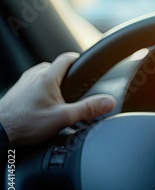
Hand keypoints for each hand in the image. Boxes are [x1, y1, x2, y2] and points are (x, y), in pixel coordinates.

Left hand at [0, 52, 115, 146]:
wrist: (0, 132)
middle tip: (76, 92)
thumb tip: (108, 102)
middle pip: (57, 68)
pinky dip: (42, 91)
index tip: (86, 66)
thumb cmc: (25, 123)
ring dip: (54, 84)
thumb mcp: (64, 118)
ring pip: (45, 76)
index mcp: (48, 77)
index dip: (79, 60)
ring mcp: (24, 82)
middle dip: (68, 78)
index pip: (68, 58)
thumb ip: (88, 109)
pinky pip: (34, 84)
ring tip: (60, 101)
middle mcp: (34, 75)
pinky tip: (44, 107)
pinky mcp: (17, 91)